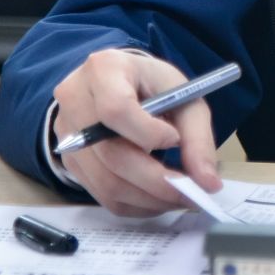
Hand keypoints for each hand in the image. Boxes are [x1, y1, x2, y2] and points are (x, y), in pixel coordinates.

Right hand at [52, 48, 222, 216]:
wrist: (120, 85)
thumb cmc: (153, 87)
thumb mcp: (183, 96)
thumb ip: (198, 137)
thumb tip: (208, 183)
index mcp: (104, 70)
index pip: (116, 109)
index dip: (148, 133)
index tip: (175, 140)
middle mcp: (75, 101)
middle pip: (112, 154)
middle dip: (157, 181)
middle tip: (190, 193)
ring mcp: (66, 134)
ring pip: (106, 183)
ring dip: (149, 199)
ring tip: (178, 197)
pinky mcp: (69, 162)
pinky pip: (101, 195)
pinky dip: (135, 204)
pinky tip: (157, 197)